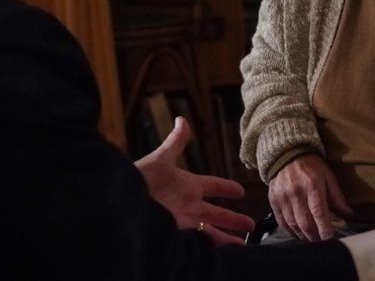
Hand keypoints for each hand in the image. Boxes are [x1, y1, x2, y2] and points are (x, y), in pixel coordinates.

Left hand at [134, 117, 255, 244]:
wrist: (123, 202)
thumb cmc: (141, 178)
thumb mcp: (161, 159)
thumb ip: (175, 141)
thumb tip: (182, 119)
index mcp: (187, 186)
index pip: (213, 186)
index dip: (226, 188)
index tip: (240, 191)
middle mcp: (188, 205)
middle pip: (216, 213)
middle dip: (233, 219)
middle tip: (251, 225)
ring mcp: (184, 221)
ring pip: (212, 231)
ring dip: (228, 237)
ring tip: (244, 245)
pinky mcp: (179, 235)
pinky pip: (200, 242)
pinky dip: (213, 247)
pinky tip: (225, 254)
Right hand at [268, 153, 351, 241]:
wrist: (286, 154)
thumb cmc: (311, 167)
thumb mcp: (328, 177)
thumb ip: (337, 197)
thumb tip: (349, 214)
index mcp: (312, 186)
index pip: (319, 213)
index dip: (324, 229)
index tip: (330, 241)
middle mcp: (296, 192)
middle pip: (305, 222)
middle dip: (314, 237)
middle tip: (321, 243)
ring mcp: (283, 197)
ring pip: (293, 224)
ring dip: (303, 236)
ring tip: (311, 240)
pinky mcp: (273, 200)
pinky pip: (281, 221)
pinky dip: (290, 231)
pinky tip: (297, 234)